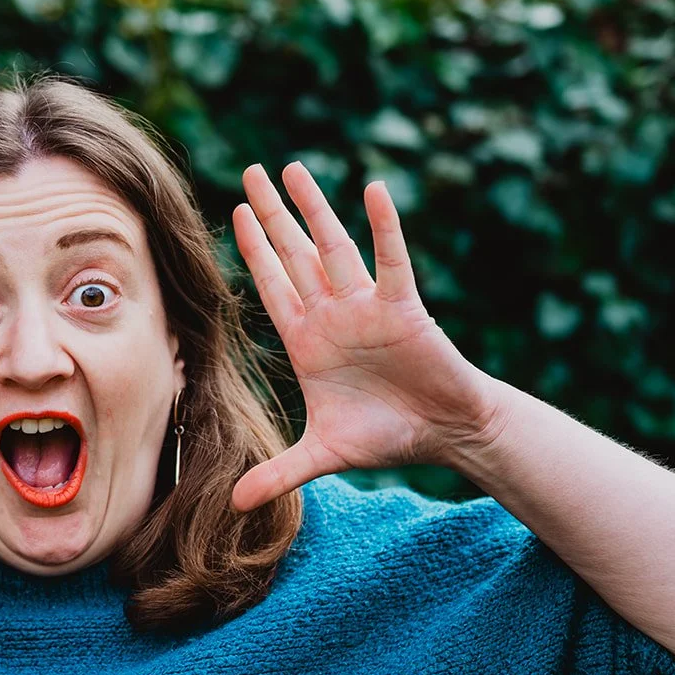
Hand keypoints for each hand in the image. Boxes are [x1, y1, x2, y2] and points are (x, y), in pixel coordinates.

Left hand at [229, 162, 504, 512]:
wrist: (443, 434)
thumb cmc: (385, 436)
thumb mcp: (322, 455)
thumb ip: (278, 472)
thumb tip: (232, 506)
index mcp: (307, 340)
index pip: (271, 286)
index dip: (252, 251)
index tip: (233, 214)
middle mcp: (332, 314)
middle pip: (293, 254)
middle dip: (270, 215)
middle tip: (249, 171)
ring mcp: (365, 306)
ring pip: (332, 246)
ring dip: (312, 208)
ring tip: (292, 168)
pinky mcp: (403, 307)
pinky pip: (390, 260)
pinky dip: (383, 227)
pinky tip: (372, 191)